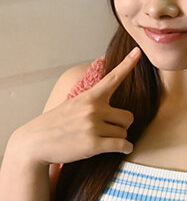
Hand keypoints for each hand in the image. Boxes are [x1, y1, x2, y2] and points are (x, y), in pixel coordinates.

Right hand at [15, 48, 140, 165]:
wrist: (33, 143)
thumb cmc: (56, 125)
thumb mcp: (73, 105)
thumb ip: (94, 103)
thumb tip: (115, 107)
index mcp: (89, 97)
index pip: (112, 78)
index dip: (127, 64)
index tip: (138, 51)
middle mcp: (93, 108)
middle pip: (128, 117)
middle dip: (121, 125)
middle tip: (107, 130)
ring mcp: (92, 126)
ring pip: (125, 132)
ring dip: (118, 138)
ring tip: (101, 139)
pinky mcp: (93, 144)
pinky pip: (123, 145)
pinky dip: (125, 148)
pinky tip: (121, 149)